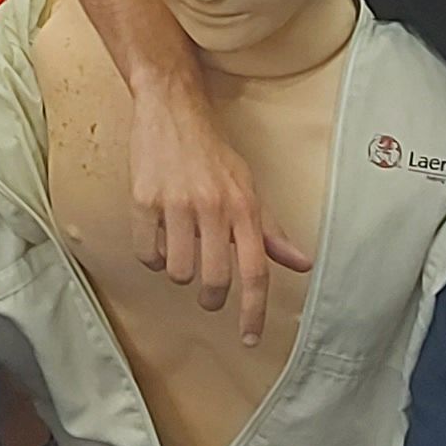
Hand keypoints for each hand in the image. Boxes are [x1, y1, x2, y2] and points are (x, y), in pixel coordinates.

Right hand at [127, 57, 308, 339]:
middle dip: (211, 298)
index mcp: (244, 206)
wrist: (171, 108)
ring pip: (178, 271)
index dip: (253, 311)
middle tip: (209, 295)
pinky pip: (146, 252)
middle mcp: (213, 206)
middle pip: (214, 279)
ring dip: (179, 271)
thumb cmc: (212, 151)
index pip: (255, 271)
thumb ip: (271, 230)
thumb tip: (301, 264)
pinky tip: (157, 240)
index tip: (250, 337)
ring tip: (181, 250)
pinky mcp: (143, 199)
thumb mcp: (248, 186)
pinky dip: (152, 257)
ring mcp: (176, 203)